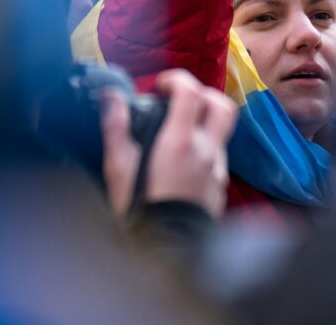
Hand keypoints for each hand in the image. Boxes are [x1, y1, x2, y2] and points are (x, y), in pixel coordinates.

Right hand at [101, 69, 237, 218]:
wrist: (166, 256)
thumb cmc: (139, 213)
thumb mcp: (118, 171)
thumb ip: (116, 130)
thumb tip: (112, 97)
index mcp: (180, 143)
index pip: (192, 92)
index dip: (176, 80)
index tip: (160, 87)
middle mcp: (206, 153)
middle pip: (222, 106)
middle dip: (202, 94)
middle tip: (179, 101)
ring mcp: (217, 172)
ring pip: (222, 133)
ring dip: (203, 124)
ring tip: (177, 133)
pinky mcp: (219, 190)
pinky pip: (218, 159)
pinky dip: (204, 150)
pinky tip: (182, 163)